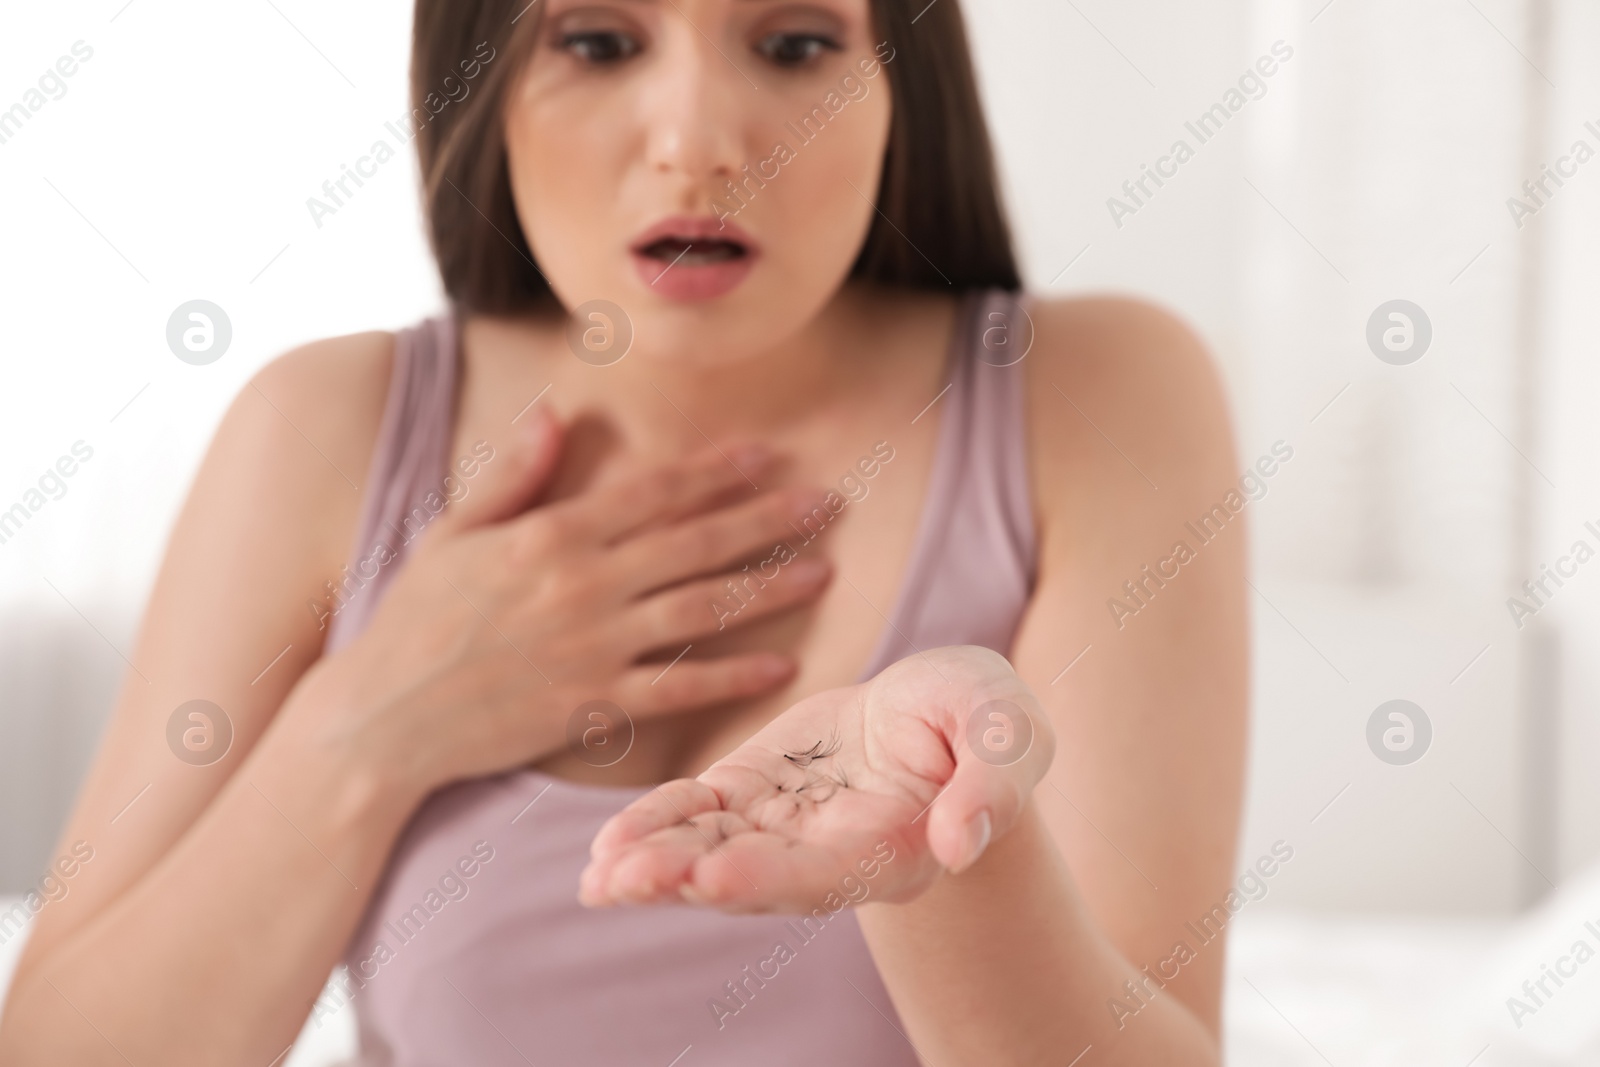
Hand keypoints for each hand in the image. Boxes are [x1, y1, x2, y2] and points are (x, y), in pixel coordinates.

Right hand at [279, 407, 834, 795]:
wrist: (384, 716)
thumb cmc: (416, 619)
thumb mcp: (452, 532)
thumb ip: (511, 474)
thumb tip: (553, 410)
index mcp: (551, 535)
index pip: (653, 493)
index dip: (716, 472)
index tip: (767, 454)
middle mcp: (583, 586)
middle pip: (695, 544)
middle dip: (767, 519)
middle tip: (827, 504)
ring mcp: (594, 649)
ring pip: (701, 610)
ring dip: (768, 588)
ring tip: (823, 570)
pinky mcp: (595, 707)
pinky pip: (680, 690)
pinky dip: (733, 678)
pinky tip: (781, 665)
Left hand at [578, 645, 1053, 911]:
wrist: (943, 709)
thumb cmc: (985, 720)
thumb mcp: (1008, 732)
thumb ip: (992, 784)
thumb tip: (961, 841)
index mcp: (893, 847)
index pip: (826, 873)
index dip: (769, 876)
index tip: (714, 875)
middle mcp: (829, 854)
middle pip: (752, 877)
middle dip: (686, 878)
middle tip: (625, 880)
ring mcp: (784, 825)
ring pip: (711, 850)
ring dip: (654, 863)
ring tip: (600, 874)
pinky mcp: (751, 788)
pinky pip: (696, 812)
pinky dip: (653, 825)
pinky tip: (605, 847)